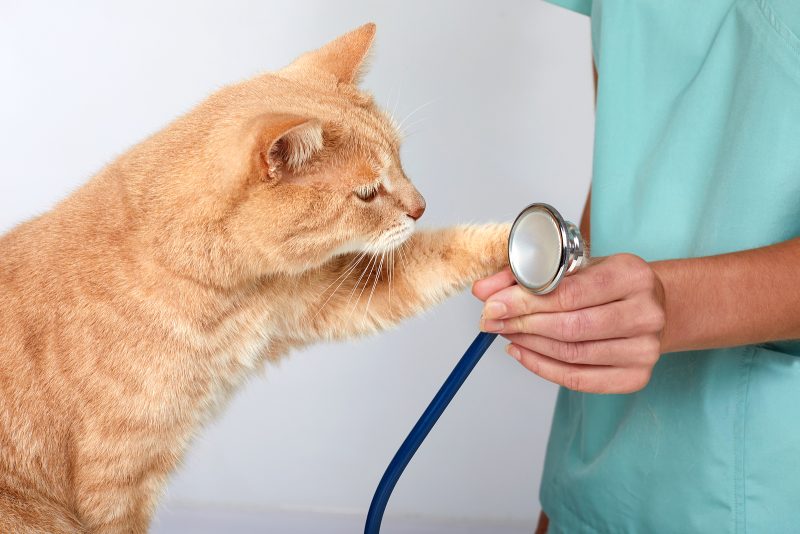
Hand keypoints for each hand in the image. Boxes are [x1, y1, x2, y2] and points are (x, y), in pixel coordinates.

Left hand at [472, 254, 665, 393]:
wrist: (650, 306)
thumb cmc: (605, 283)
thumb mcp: (572, 266)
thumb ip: (525, 274)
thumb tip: (482, 291)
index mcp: (632, 275)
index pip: (570, 293)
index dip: (525, 301)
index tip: (494, 305)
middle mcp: (646, 313)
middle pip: (571, 327)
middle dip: (523, 324)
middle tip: (492, 321)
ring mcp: (645, 349)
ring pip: (572, 354)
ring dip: (530, 344)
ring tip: (506, 333)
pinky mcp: (636, 376)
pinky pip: (579, 379)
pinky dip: (543, 367)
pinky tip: (522, 352)